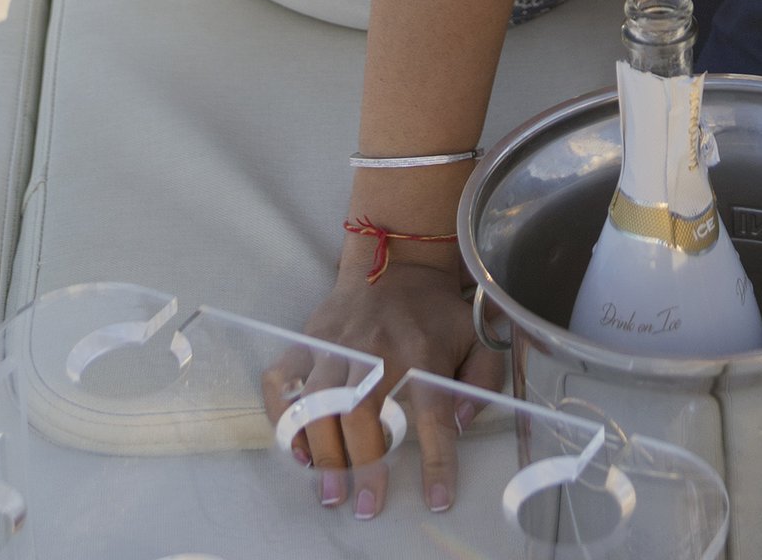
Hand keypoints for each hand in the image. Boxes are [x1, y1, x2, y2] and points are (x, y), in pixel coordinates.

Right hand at [261, 240, 503, 521]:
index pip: (433, 416)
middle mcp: (377, 350)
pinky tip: (293, 440)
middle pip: (361, 414)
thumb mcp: (476, 335)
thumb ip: (481, 379)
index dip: (436, 462)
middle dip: (361, 464)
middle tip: (364, 502)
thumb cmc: (436, 309)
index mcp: (424, 353)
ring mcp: (337, 344)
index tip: (436, 499)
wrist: (399, 259)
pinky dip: (279, 412)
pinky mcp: (310, 337)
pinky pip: (280, 378)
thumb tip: (463, 423)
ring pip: (318, 402)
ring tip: (327, 485)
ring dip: (320, 450)